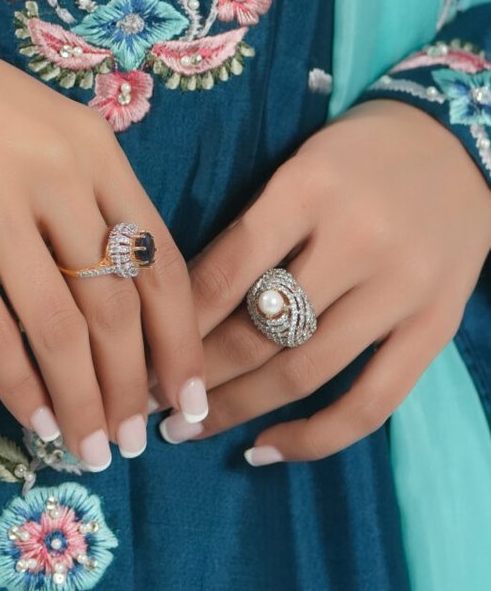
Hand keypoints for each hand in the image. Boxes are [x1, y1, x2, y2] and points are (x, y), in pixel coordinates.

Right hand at [0, 48, 206, 469]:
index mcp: (97, 152)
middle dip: (131, 387)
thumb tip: (126, 312)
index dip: (180, 344)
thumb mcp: (49, 133)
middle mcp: (55, 177)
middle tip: (132, 443)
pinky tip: (30, 417)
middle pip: (115, 305)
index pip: (160, 263)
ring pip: (57, 325)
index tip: (187, 402)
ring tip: (88, 447)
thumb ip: (91, 202)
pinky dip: (15, 383)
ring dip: (80, 399)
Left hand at [175, 99, 490, 463]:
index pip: (226, 271)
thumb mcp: (296, 168)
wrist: (458, 144)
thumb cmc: (357, 154)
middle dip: (194, 374)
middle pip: (259, 330)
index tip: (133, 353)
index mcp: (309, 188)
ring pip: (304, 371)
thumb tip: (174, 307)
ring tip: (186, 429)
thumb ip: (248, 230)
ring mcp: (403, 290)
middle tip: (145, 400)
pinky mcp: (437, 328)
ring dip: (237, 409)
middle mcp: (359, 240)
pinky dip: (316, 436)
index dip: (173, 323)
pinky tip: (265, 447)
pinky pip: (373, 402)